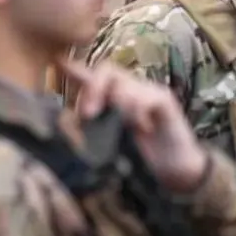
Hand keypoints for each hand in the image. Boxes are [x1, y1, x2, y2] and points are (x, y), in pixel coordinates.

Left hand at [59, 60, 208, 192]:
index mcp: (113, 101)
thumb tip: (73, 123)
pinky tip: (141, 127)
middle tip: (88, 114)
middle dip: (93, 88)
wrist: (177, 173)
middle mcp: (129, 92)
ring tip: (119, 123)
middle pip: (106, 71)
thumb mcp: (109, 145)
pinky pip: (146, 95)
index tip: (58, 62)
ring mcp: (148, 93)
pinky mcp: (165, 100)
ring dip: (117, 101)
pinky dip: (138, 110)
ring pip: (124, 82)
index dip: (75, 69)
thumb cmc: (141, 161)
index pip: (91, 77)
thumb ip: (93, 131)